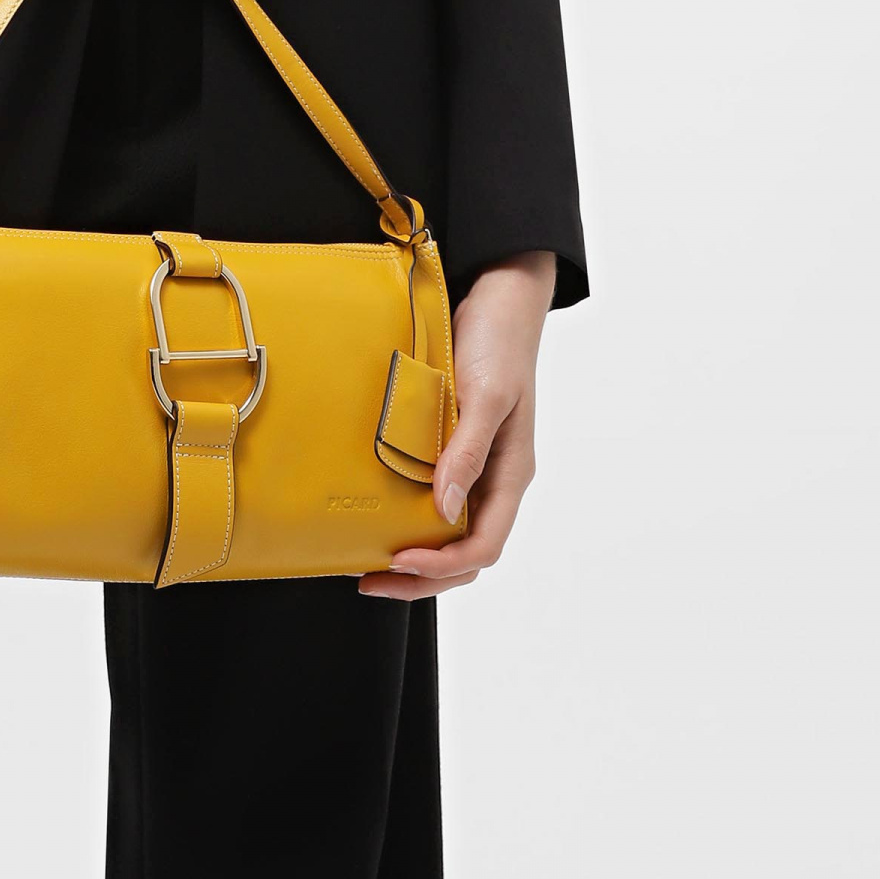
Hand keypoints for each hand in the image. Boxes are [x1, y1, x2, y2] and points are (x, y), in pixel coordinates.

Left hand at [358, 250, 555, 600]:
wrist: (497, 299)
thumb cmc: (498, 344)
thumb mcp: (486, 396)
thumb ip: (469, 451)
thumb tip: (446, 507)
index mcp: (510, 474)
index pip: (482, 546)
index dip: (442, 566)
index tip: (397, 561)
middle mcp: (494, 477)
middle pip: (464, 550)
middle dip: (421, 576)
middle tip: (369, 580)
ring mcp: (474, 464)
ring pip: (450, 530)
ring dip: (415, 554)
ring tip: (369, 560)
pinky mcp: (452, 445)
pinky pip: (435, 495)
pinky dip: (410, 516)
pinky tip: (378, 513)